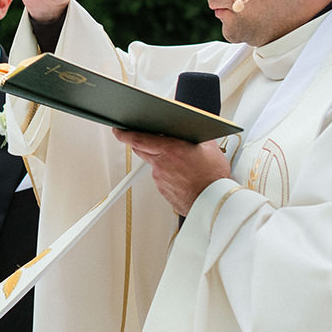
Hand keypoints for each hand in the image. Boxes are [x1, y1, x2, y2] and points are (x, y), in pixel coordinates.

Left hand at [112, 129, 230, 215]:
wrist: (215, 202)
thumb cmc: (213, 177)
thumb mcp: (210, 147)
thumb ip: (196, 135)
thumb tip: (192, 130)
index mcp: (169, 150)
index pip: (138, 139)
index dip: (124, 133)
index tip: (117, 130)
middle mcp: (161, 164)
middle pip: (141, 150)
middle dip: (140, 142)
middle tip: (145, 137)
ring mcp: (160, 179)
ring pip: (154, 164)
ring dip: (161, 160)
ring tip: (181, 162)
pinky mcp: (164, 191)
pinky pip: (162, 178)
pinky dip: (169, 174)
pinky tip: (183, 175)